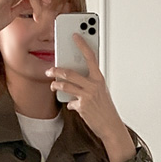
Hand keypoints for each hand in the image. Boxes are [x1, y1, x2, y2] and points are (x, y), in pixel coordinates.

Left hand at [46, 31, 133, 161]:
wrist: (111, 126)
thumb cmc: (106, 108)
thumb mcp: (101, 91)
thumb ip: (89, 83)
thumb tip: (75, 78)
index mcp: (99, 78)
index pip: (91, 56)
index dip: (82, 44)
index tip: (75, 35)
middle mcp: (94, 85)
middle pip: (71, 73)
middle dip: (57, 70)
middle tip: (50, 69)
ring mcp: (87, 95)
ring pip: (66, 85)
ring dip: (56, 85)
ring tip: (52, 84)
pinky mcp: (82, 106)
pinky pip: (70, 102)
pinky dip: (70, 103)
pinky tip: (71, 105)